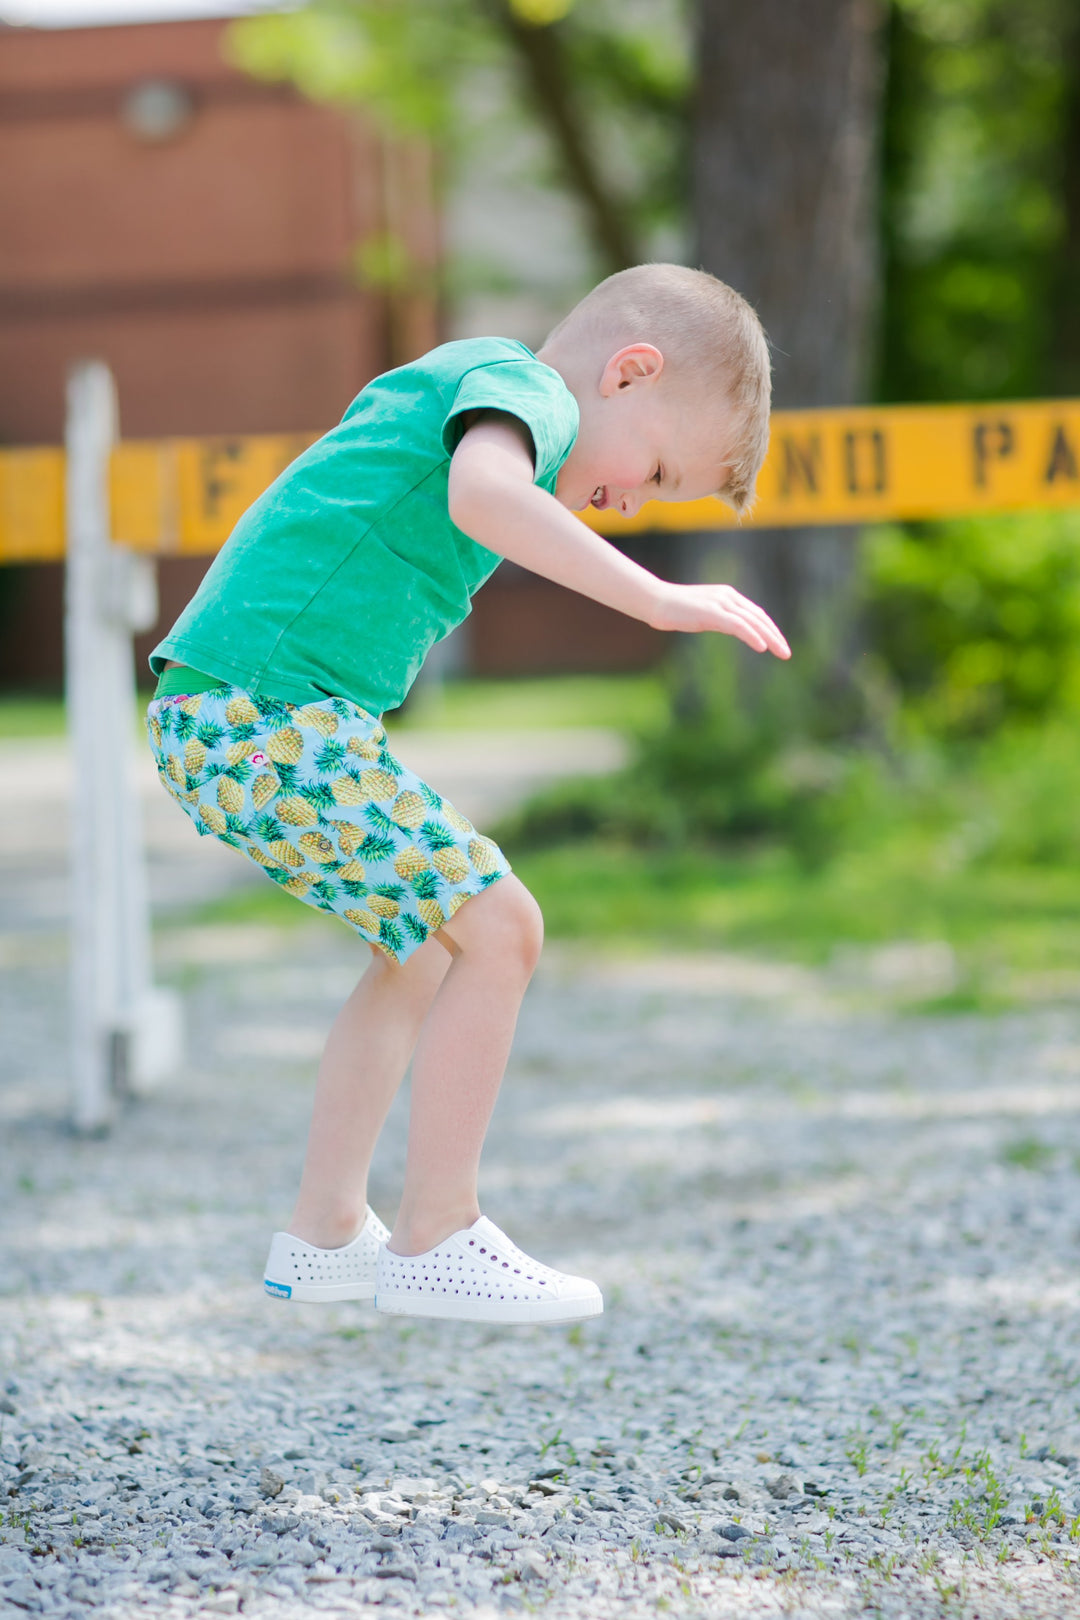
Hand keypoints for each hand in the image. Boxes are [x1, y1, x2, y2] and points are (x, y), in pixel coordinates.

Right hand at [649, 581, 790, 657]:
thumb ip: (720, 619)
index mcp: (728, 595)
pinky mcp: (711, 612)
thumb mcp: (703, 614)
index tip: (779, 644)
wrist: (655, 602)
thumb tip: (732, 630)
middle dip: (775, 635)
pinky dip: (752, 636)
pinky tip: (762, 647)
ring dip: (769, 638)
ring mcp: (720, 603)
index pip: (756, 613)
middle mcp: (728, 596)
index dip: (770, 629)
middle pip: (759, 617)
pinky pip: (737, 625)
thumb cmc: (674, 610)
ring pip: (752, 621)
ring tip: (781, 652)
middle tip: (786, 653)